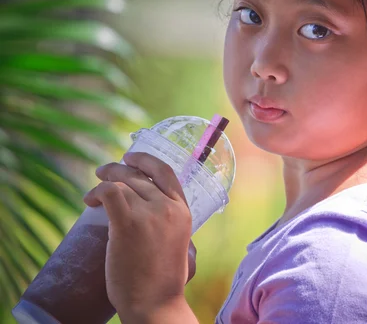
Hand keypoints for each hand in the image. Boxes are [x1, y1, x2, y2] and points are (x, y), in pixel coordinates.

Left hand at [84, 152, 196, 319]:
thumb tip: (148, 209)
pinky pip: (110, 192)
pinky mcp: (128, 224)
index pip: (166, 172)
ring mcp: (150, 214)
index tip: (130, 157)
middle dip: (118, 168)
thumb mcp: (176, 241)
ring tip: (92, 194)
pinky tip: (89, 202)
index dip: (146, 160)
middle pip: (140, 175)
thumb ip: (168, 221)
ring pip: (122, 182)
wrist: (155, 303)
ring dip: (103, 182)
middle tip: (102, 172)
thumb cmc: (162, 280)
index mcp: (183, 211)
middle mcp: (169, 207)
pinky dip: (97, 191)